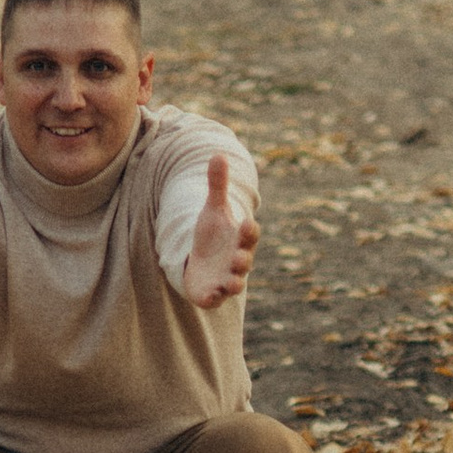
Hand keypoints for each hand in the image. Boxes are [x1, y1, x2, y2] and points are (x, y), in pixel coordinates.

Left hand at [181, 155, 257, 310]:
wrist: (203, 262)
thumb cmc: (213, 235)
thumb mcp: (213, 209)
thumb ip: (217, 186)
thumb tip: (218, 154)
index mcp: (239, 239)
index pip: (250, 235)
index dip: (249, 231)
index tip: (246, 222)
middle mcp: (237, 260)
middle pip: (245, 261)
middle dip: (243, 260)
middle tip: (239, 258)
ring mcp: (226, 278)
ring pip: (235, 283)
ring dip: (234, 283)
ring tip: (232, 282)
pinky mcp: (213, 292)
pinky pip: (215, 298)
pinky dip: (213, 297)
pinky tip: (208, 295)